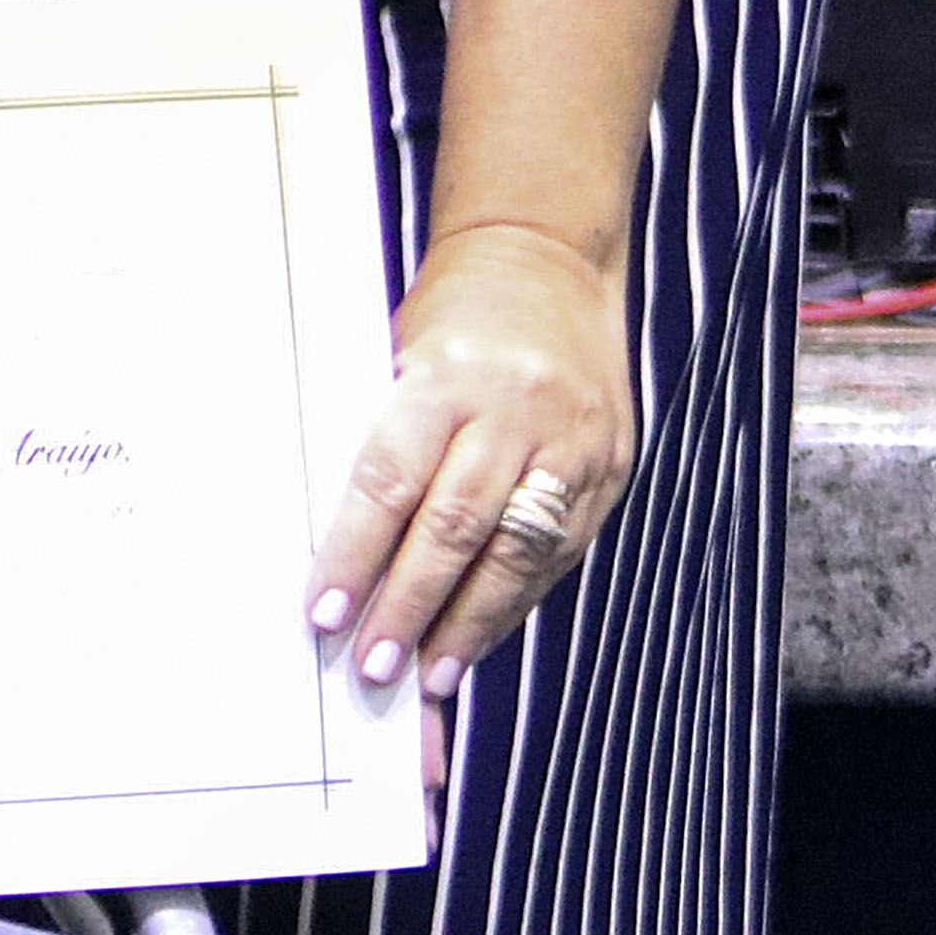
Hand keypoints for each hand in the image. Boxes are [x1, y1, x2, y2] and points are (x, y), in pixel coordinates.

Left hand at [301, 219, 630, 702]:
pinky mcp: (609, 468)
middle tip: (373, 666)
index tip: (326, 612)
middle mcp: (516, 411)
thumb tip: (344, 548)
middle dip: (410, 606)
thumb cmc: (454, 309)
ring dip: (467, 625)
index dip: (356, 554)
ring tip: (428, 677)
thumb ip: (389, 441)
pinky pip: (558, 552)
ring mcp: (572, 443)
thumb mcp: (402, 354)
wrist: (548, 257)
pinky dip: (515, 601)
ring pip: (515, 552)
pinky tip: (481, 637)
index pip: (391, 480)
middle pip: (455, 528)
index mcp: (448, 374)